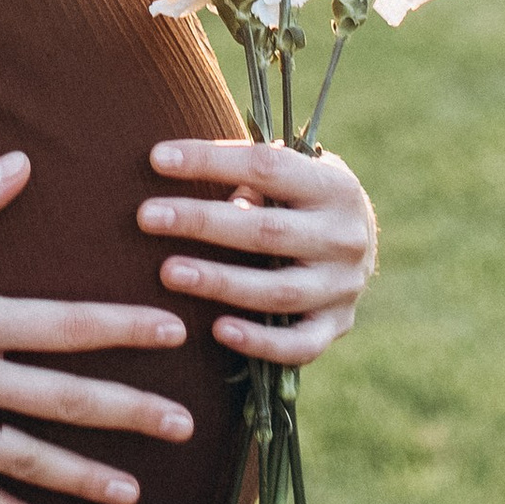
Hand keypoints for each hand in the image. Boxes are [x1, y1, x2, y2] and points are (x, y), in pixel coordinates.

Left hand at [138, 136, 377, 361]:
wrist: (358, 242)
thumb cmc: (299, 198)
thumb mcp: (289, 173)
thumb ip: (247, 175)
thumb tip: (179, 169)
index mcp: (333, 186)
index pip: (267, 168)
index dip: (211, 161)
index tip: (157, 159)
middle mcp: (344, 236)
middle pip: (267, 231)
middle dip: (202, 222)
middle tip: (146, 217)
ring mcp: (343, 286)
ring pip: (279, 291)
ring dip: (220, 282)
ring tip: (167, 272)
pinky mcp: (336, 326)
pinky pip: (300, 344)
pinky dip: (260, 342)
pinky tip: (217, 331)